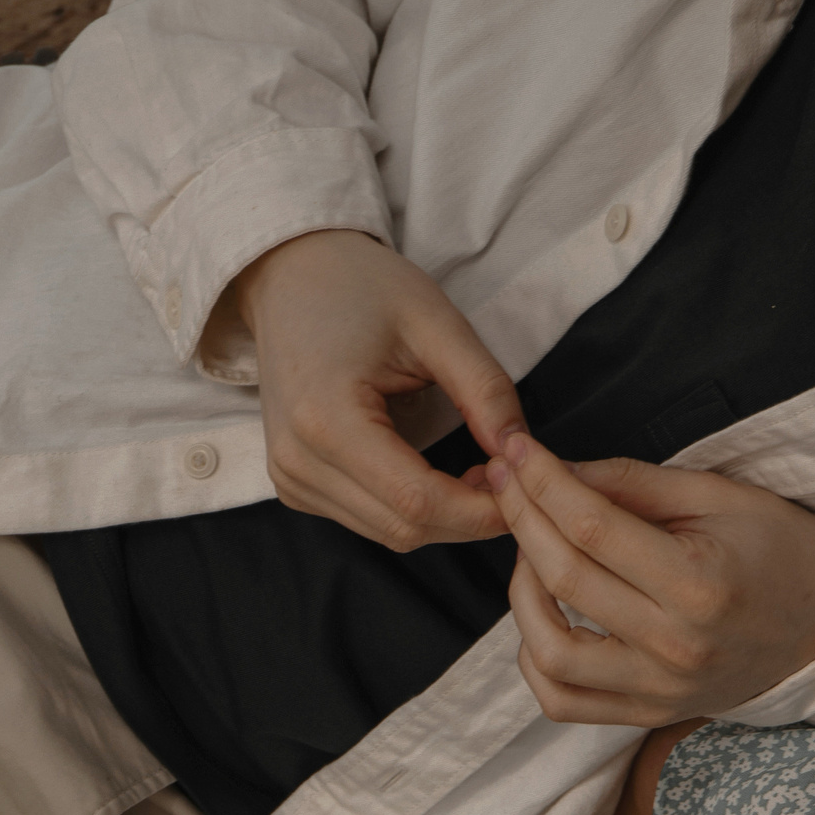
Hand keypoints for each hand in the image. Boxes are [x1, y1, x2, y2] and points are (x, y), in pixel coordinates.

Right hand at [234, 229, 524, 548]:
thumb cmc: (361, 289)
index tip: (524, 484)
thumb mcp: (436, 324)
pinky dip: (410, 510)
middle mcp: (298, 462)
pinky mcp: (294, 486)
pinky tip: (435, 476)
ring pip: (387, 533)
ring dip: (442, 518)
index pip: (416, 499)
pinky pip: (365, 520)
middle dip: (467, 517)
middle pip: (403, 528)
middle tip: (509, 478)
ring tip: (477, 473)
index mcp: (327, 420)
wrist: (290, 282)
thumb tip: (522, 452)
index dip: (479, 508)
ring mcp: (291, 480)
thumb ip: (484, 390)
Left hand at [486, 434, 814, 724]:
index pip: (593, 529)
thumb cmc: (776, 550)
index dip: (544, 485)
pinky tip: (541, 619)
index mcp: (698, 584)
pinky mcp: (644, 713)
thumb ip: (632, 484)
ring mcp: (656, 689)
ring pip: (549, 655)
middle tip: (506, 489)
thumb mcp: (718, 497)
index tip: (516, 454)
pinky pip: (561, 702)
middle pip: (565, 581)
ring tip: (529, 556)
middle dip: (522, 523)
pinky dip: (535, 659)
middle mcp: (674, 645)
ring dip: (520, 598)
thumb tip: (558, 471)